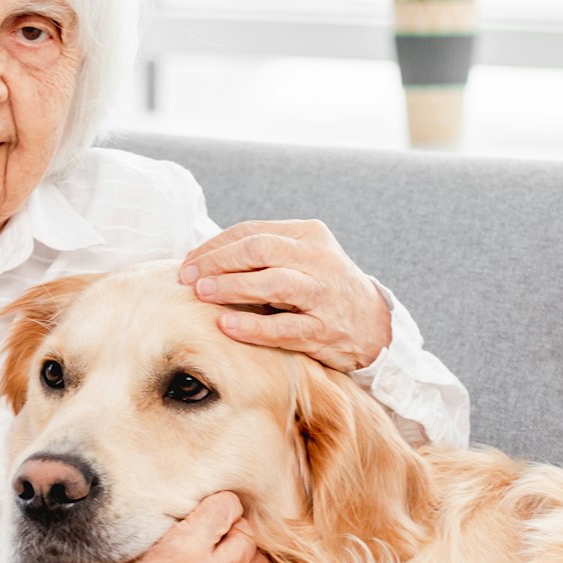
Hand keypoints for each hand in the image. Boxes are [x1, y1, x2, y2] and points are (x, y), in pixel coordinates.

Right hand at [67, 491, 271, 562]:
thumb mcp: (136, 537)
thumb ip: (178, 524)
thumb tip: (205, 509)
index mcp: (184, 549)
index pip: (227, 509)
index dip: (221, 503)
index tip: (216, 506)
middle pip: (246, 541)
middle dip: (235, 531)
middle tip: (222, 531)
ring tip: (236, 559)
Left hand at [179, 219, 391, 372]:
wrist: (374, 325)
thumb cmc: (323, 289)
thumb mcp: (302, 258)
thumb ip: (264, 254)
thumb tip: (204, 258)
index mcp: (308, 235)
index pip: (252, 232)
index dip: (215, 246)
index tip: (189, 261)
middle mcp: (318, 260)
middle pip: (259, 251)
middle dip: (217, 262)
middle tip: (188, 277)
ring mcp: (323, 295)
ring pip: (273, 284)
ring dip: (232, 288)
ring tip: (202, 294)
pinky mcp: (324, 330)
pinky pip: (284, 327)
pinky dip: (252, 327)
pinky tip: (226, 326)